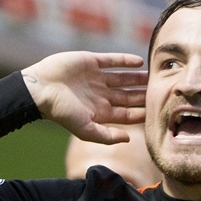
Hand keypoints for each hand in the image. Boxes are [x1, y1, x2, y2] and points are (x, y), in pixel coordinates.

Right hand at [21, 52, 146, 143]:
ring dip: (138, 77)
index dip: (141, 113)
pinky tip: (139, 61)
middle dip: (143, 95)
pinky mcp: (90, 62)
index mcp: (99, 112)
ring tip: (153, 75)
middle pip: (128, 96)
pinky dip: (125, 60)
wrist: (40, 89)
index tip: (157, 111)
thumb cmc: (60, 112)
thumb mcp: (85, 129)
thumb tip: (128, 140)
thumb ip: (107, 136)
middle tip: (161, 92)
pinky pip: (111, 61)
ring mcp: (95, 78)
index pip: (126, 114)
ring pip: (123, 78)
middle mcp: (99, 95)